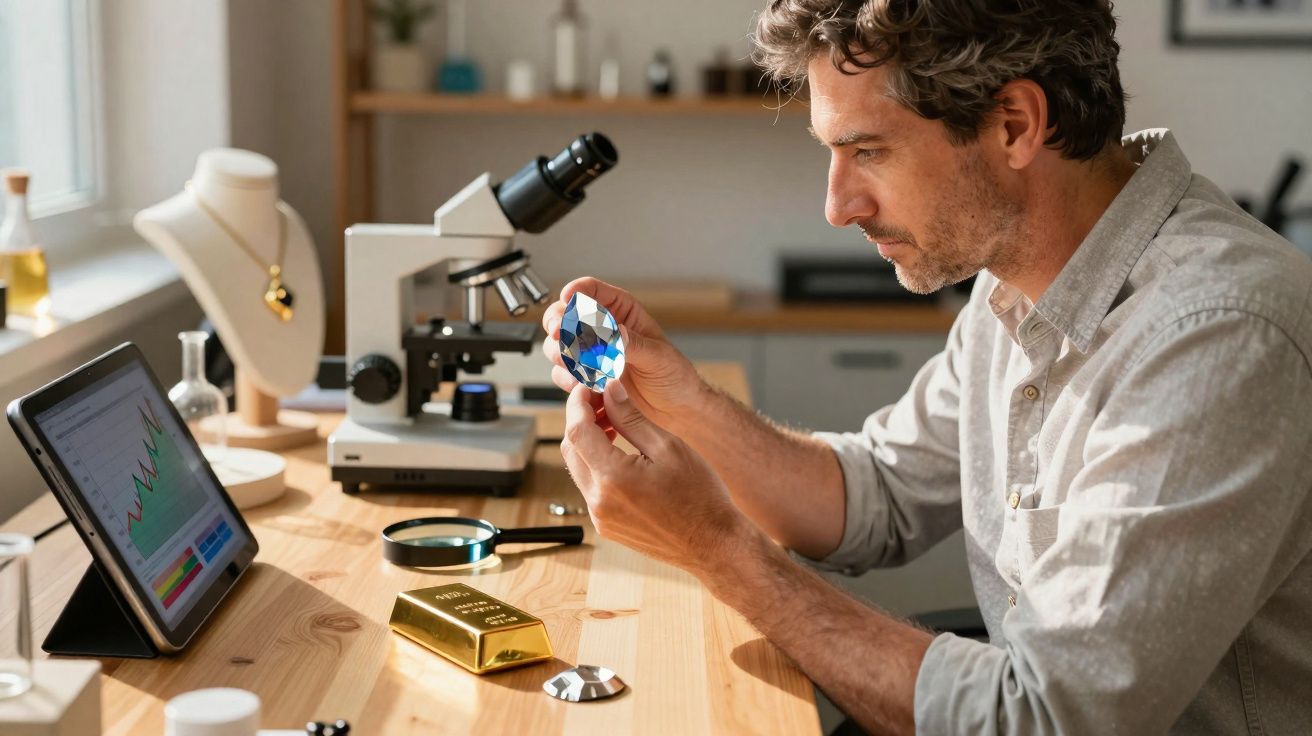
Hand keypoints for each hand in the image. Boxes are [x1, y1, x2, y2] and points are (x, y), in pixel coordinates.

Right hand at [542, 277, 703, 429]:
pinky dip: (567, 378)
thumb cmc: (676, 377)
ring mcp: (592, 354)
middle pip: (566, 314)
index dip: (576, 291)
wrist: (676, 410)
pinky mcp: (587, 377)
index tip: (568, 298)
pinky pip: (564, 373)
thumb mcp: (659, 357)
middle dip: (559, 323)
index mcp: (623, 312)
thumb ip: (634, 344)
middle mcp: (603, 329)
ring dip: (562, 353)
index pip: (593, 290)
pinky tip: (584, 384)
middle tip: (560, 334)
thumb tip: (615, 331)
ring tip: (578, 365)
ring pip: (559, 344)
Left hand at [561, 379, 746, 573]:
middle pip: (571, 448)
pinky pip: (590, 488)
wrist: (713, 543)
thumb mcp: (669, 446)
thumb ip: (631, 418)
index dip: (578, 403)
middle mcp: (599, 501)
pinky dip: (597, 465)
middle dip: (580, 419)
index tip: (588, 387)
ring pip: (578, 468)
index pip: (577, 430)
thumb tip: (609, 391)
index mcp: (613, 478)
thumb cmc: (700, 496)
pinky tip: (620, 454)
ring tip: (614, 424)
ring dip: (588, 442)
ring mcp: (600, 517)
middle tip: (601, 401)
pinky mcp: (607, 526)